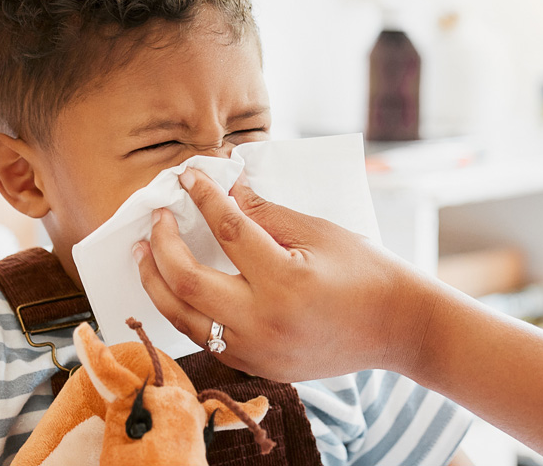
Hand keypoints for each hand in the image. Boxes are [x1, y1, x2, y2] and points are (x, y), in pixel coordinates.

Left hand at [135, 168, 438, 381]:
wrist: (396, 328)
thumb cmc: (366, 273)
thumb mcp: (319, 233)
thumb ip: (267, 214)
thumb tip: (227, 190)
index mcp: (285, 281)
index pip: (228, 231)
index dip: (204, 198)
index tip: (189, 176)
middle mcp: (264, 321)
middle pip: (186, 281)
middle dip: (161, 245)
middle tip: (157, 218)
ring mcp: (257, 350)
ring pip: (183, 319)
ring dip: (157, 283)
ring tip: (145, 255)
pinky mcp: (257, 366)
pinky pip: (205, 340)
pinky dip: (184, 312)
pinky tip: (175, 289)